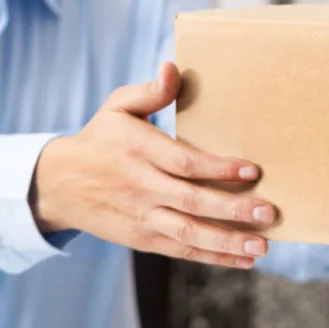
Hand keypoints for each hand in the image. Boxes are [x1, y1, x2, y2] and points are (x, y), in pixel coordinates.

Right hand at [31, 61, 275, 268]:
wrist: (59, 184)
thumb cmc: (100, 139)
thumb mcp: (118, 107)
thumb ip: (150, 92)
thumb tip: (173, 68)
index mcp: (140, 152)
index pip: (185, 162)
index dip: (219, 167)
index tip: (252, 169)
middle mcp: (142, 187)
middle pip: (192, 201)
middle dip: (233, 209)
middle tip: (269, 212)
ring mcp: (143, 217)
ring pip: (188, 232)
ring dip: (227, 242)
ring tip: (261, 245)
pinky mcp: (143, 238)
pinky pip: (181, 249)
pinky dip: (212, 257)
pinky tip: (241, 259)